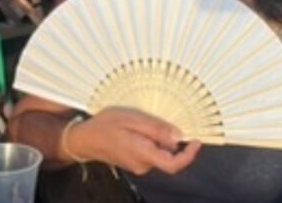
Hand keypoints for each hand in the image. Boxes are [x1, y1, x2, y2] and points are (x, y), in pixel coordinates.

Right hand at [66, 108, 200, 176]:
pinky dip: (150, 139)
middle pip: (168, 155)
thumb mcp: (131, 119)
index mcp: (143, 154)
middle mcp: (143, 164)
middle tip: (156, 118)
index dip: (189, 155)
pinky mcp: (135, 161)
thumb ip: (156, 129)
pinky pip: (150, 151)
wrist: (84, 139)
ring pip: (159, 151)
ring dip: (157, 137)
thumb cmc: (105, 126)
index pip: (173, 164)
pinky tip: (136, 127)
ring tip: (140, 120)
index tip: (196, 140)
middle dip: (169, 137)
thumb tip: (178, 137)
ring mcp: (138, 164)